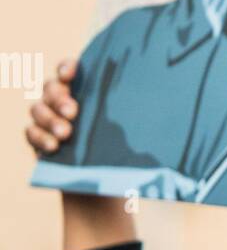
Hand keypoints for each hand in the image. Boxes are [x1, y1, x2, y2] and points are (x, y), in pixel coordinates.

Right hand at [24, 56, 134, 249]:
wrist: (103, 182)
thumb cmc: (122, 151)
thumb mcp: (133, 134)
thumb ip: (141, 117)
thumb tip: (173, 106)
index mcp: (85, 92)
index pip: (69, 70)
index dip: (67, 68)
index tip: (72, 74)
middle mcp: (63, 100)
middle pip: (51, 87)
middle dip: (59, 97)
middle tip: (73, 112)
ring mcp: (48, 119)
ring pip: (38, 108)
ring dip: (49, 119)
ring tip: (65, 134)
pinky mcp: (39, 139)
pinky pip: (30, 132)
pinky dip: (39, 138)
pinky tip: (53, 147)